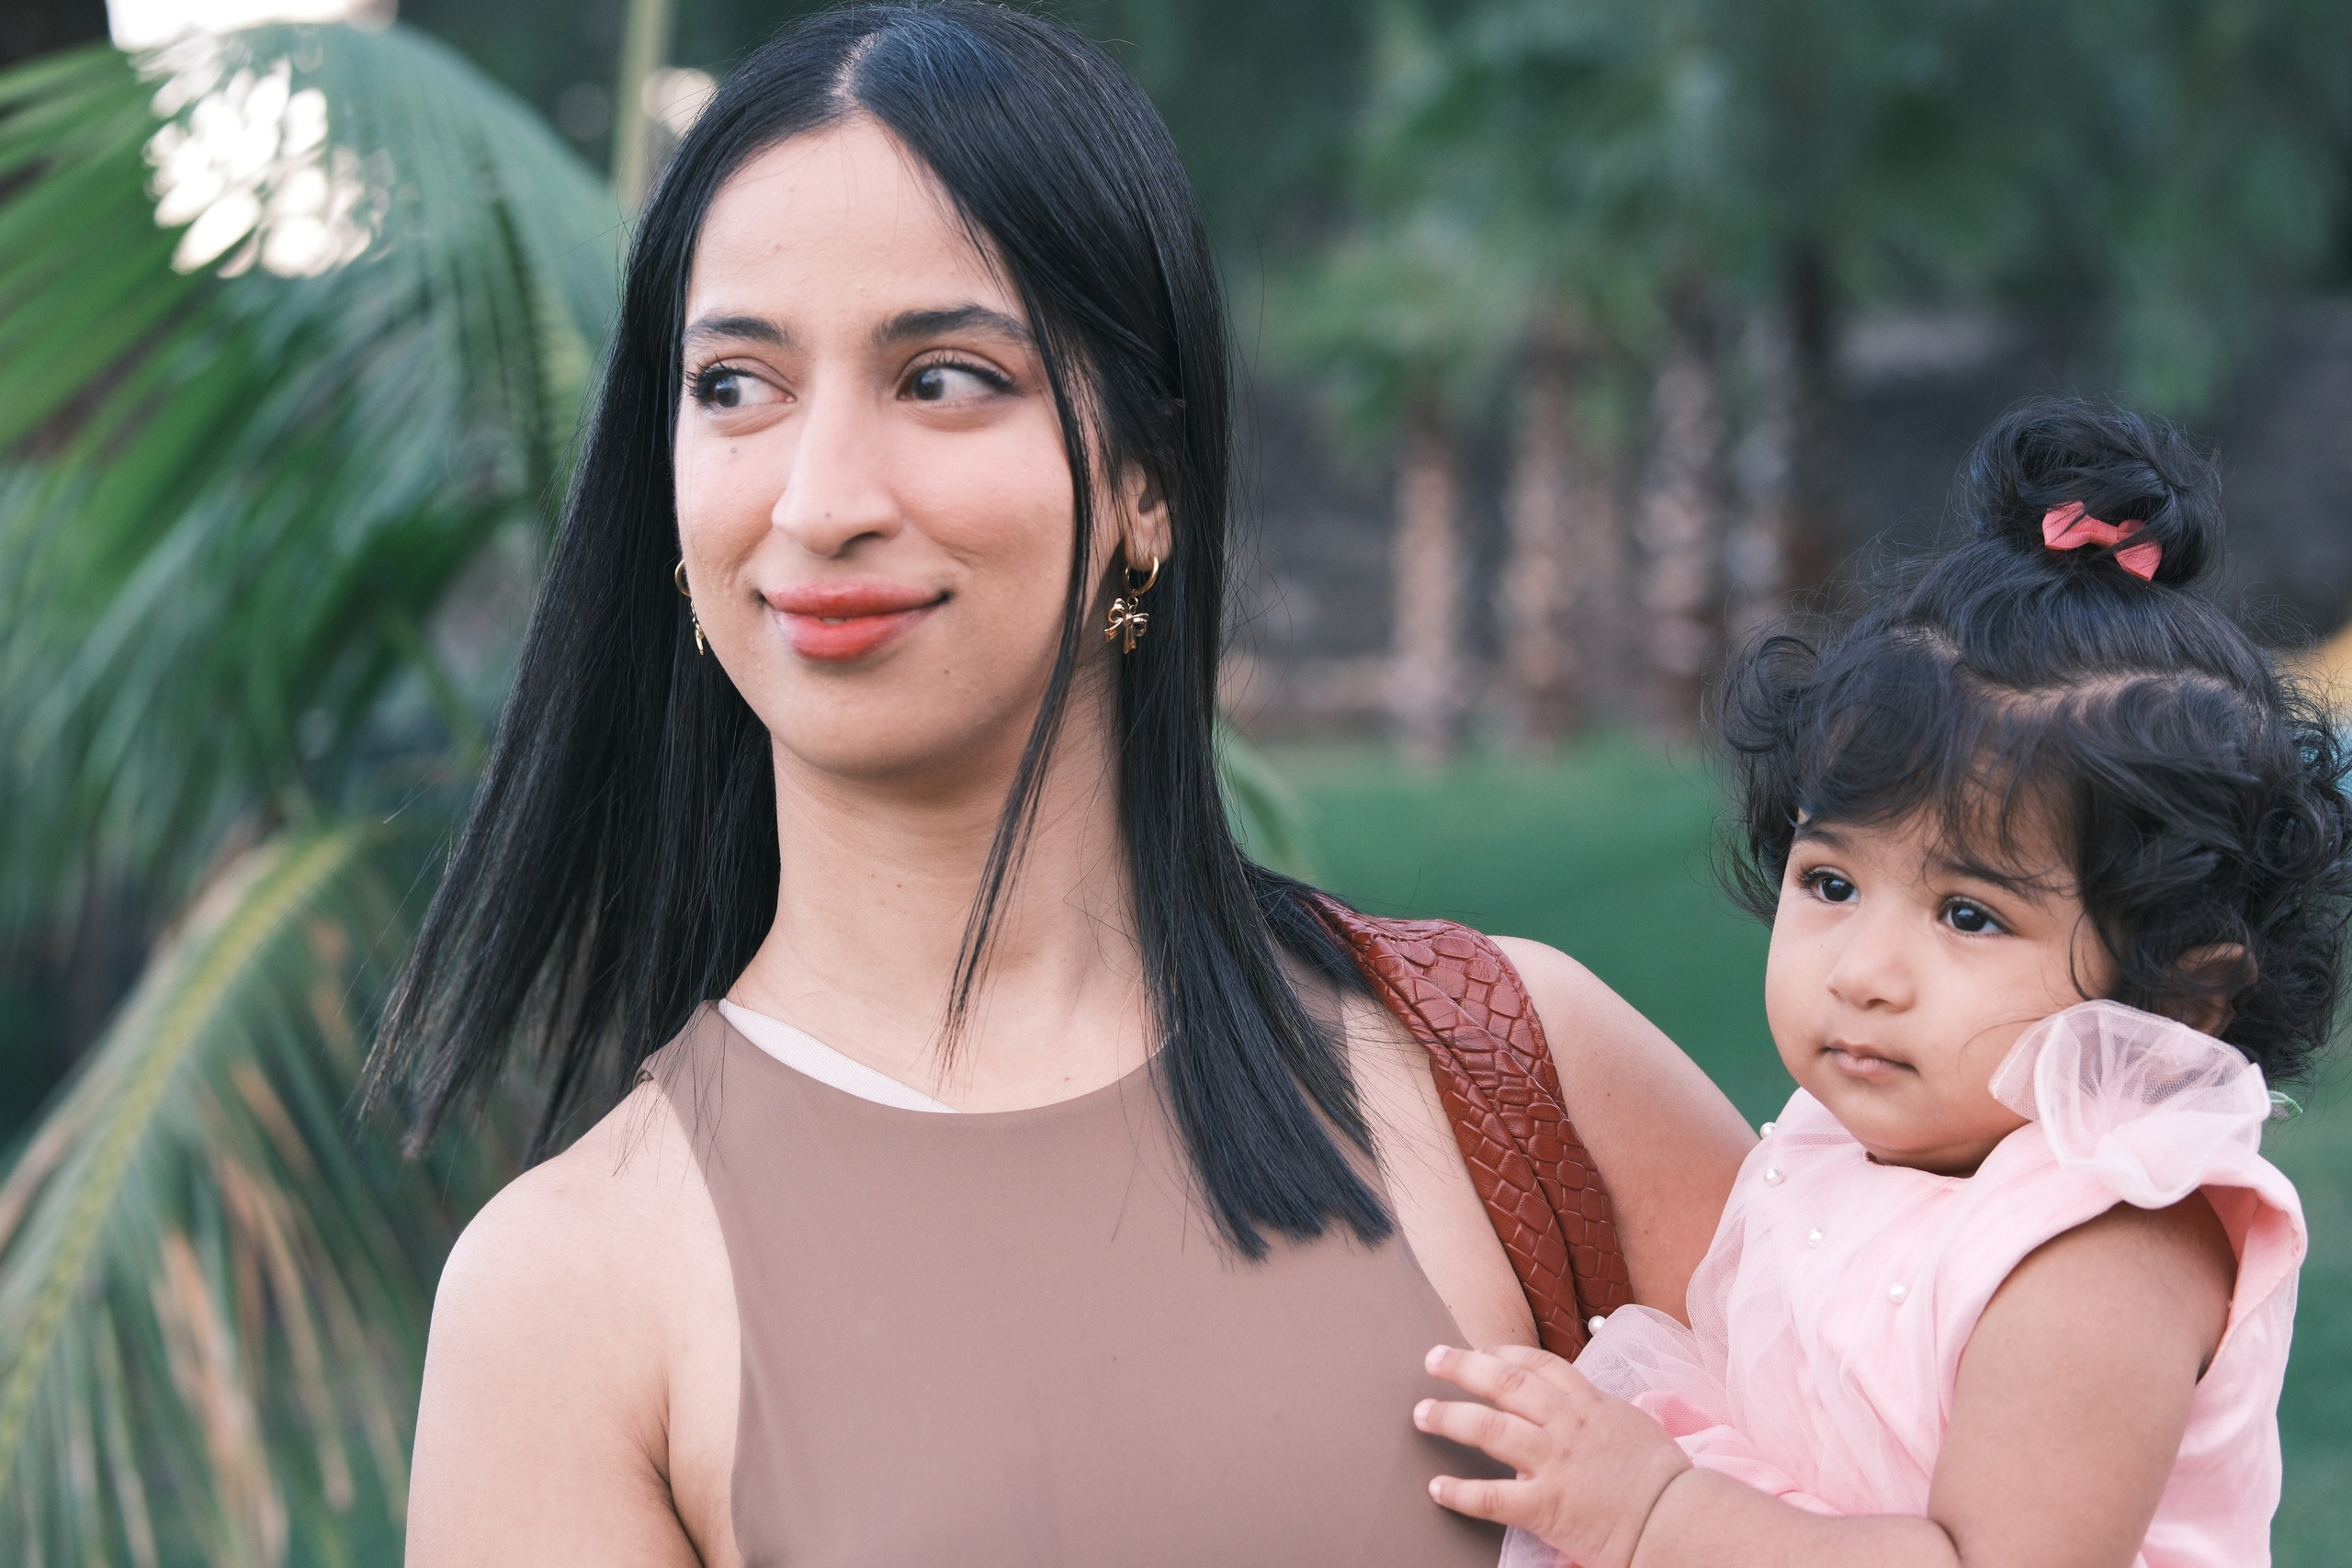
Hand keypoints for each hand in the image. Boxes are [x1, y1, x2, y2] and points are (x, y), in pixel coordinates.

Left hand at [1416, 1344, 1690, 1567]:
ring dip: (1449, 1417)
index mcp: (1589, 1403)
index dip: (1504, 1353)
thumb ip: (1602, 1415)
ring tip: (1423, 1413)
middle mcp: (1566, 1424)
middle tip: (1433, 1359)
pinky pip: (1490, 1495)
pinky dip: (1459, 1491)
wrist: (1679, 1518)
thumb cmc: (1665, 1480)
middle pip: (1504, 1381)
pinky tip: (1438, 1488)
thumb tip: (1590, 1413)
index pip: (1539, 1364)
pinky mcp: (1545, 1504)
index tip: (1482, 1350)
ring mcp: (1553, 1461)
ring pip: (1488, 1427)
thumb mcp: (1635, 1427)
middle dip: (1463, 1367)